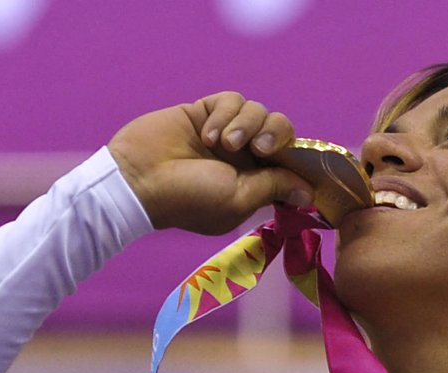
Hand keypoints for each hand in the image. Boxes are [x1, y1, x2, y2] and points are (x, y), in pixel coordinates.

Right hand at [108, 92, 314, 234]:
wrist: (138, 179)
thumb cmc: (189, 198)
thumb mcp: (238, 198)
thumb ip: (274, 187)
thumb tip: (308, 193)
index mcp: (255, 183)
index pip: (290, 162)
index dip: (299, 157)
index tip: (299, 159)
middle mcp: (244, 158)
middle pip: (280, 130)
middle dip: (276, 135)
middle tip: (259, 149)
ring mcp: (225, 133)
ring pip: (258, 111)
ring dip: (246, 125)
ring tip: (223, 143)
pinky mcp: (206, 112)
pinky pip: (232, 100)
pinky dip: (224, 114)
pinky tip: (207, 134)